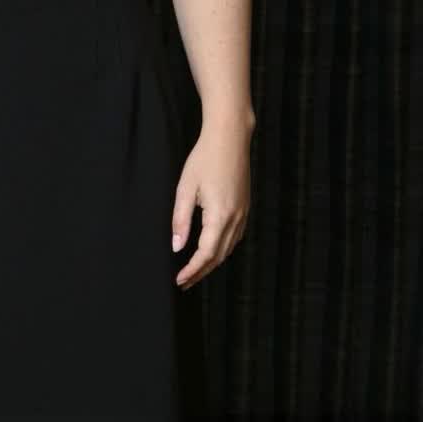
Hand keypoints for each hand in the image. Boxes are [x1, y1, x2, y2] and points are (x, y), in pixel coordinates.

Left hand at [171, 117, 251, 289]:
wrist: (230, 138)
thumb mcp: (185, 189)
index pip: (205, 254)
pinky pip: (235, 237)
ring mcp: (243, 214)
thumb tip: (177, 247)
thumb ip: (180, 220)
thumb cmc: (204, 159)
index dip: (192, 270)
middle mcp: (236, 218)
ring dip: (211, 263)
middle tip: (184, 282)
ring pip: (228, 249)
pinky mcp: (245, 207)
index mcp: (220, 215)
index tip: (179, 280)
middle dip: (200, 272)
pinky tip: (211, 251)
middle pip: (218, 256)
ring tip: (194, 271)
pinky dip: (222, 250)